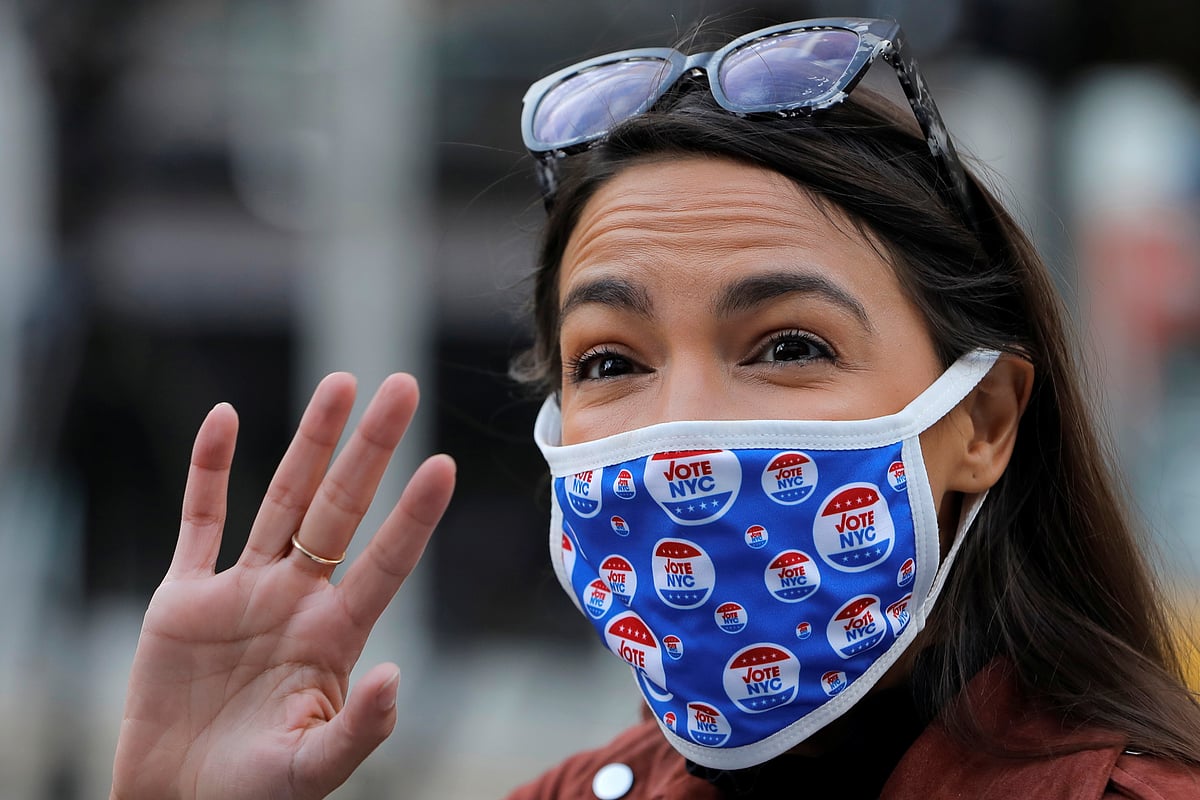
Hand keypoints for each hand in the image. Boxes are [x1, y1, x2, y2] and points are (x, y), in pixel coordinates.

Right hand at [110, 373, 455, 799]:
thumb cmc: (255, 796)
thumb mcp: (315, 770)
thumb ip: (360, 727)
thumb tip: (397, 678)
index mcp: (334, 638)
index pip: (385, 562)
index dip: (413, 515)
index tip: (444, 464)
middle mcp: (296, 600)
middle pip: (341, 508)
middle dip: (371, 449)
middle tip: (403, 388)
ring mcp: (242, 593)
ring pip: (281, 500)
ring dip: (309, 443)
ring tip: (339, 386)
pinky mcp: (185, 599)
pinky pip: (199, 521)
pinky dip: (209, 470)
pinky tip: (225, 418)